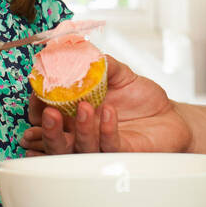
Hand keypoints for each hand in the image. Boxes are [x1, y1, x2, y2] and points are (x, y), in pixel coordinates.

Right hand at [20, 54, 190, 154]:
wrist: (169, 116)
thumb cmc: (140, 98)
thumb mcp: (119, 74)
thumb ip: (99, 64)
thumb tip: (82, 52)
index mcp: (72, 115)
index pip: (44, 118)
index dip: (36, 108)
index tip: (36, 93)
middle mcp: (81, 134)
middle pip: (55, 143)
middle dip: (47, 131)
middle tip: (50, 114)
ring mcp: (100, 146)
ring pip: (79, 149)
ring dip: (79, 130)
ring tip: (85, 107)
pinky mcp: (121, 154)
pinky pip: (109, 147)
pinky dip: (106, 131)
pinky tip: (110, 112)